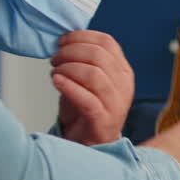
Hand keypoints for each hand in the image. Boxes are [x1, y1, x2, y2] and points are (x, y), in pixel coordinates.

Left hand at [51, 30, 134, 145]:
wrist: (91, 143)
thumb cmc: (86, 109)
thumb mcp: (88, 79)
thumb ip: (82, 60)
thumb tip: (63, 41)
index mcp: (123, 70)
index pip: (107, 43)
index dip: (81, 37)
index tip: (62, 41)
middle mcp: (124, 85)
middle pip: (99, 56)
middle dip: (71, 52)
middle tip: (55, 58)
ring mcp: (116, 103)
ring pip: (94, 75)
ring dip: (68, 68)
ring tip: (54, 71)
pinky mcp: (104, 120)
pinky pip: (87, 99)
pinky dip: (68, 87)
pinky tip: (56, 81)